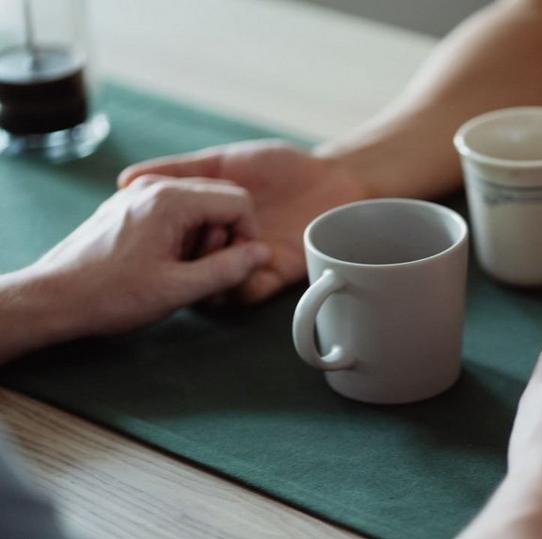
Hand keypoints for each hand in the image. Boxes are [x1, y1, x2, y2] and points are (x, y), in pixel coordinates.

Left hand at [26, 176, 270, 338]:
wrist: (53, 297)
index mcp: (172, 200)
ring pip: (199, 205)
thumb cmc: (110, 295)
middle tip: (202, 268)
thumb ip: (228, 270)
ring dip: (203, 236)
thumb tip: (261, 256)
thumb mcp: (178, 290)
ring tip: (179, 268)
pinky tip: (164, 261)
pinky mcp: (130, 204)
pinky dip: (182, 234)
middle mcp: (156, 186)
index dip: (247, 236)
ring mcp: (140, 192)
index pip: (239, 203)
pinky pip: (175, 210)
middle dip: (224, 235)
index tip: (234, 265)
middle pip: (221, 200)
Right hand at [118, 140, 369, 301]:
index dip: (152, 246)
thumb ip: (179, 170)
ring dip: (209, 276)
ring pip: (216, 288)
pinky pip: (252, 293)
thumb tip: (127, 178)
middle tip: (177, 249)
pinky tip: (238, 268)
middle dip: (178, 266)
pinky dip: (241, 285)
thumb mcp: (220, 161)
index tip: (140, 237)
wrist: (333, 177)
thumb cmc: (279, 167)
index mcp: (204, 226)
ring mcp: (248, 265)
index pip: (167, 247)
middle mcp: (222, 250)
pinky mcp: (277, 276)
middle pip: (186, 274)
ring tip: (211, 254)